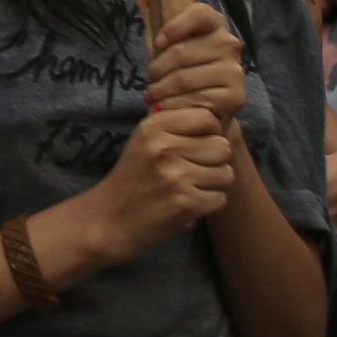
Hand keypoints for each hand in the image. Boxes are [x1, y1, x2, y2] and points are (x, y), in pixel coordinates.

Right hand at [64, 98, 236, 263]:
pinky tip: (188, 203)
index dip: (209, 132)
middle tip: (193, 169)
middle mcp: (164, 148)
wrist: (110, 219)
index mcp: (153, 126)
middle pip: (222, 146)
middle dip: (215, 160)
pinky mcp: (186, 203)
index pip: (207, 117)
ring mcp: (176, 176)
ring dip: (213, 183)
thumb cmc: (134, 177)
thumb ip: (176, 125)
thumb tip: (216, 118)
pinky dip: (208, 203)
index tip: (196, 144)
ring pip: (226, 173)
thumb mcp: (144, 140)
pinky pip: (221, 198)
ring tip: (189, 186)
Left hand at [137, 0, 246, 132]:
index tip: (157, 42)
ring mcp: (236, 71)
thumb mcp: (161, 36)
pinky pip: (196, 100)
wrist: (201, 105)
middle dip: (157, 69)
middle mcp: (230, 44)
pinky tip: (167, 106)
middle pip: (183, 53)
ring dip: (162, 90)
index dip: (175, 27)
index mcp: (213, 23)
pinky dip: (175, 105)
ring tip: (153, 94)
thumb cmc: (179, 67)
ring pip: (186, 78)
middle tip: (149, 79)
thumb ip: (150, 4)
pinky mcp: (236, 96)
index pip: (200, 13)